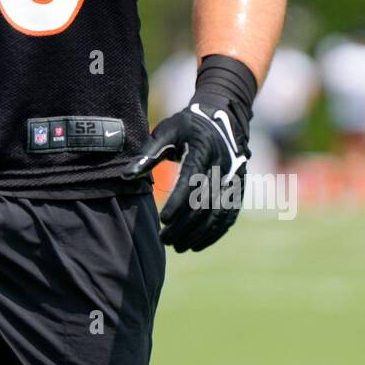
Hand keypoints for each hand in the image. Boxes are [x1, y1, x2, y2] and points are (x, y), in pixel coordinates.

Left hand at [119, 101, 248, 252]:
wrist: (223, 118)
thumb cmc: (187, 126)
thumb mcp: (166, 132)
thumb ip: (148, 155)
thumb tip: (127, 176)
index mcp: (203, 151)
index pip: (191, 182)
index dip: (178, 203)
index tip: (163, 219)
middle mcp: (222, 167)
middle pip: (204, 203)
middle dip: (185, 225)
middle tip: (164, 240)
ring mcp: (233, 180)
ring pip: (218, 214)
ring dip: (198, 234)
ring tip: (177, 246)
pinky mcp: (238, 190)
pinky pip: (228, 217)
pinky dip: (213, 234)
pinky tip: (196, 244)